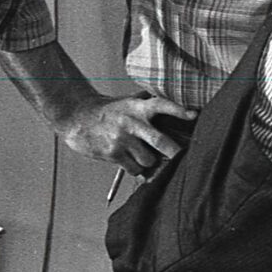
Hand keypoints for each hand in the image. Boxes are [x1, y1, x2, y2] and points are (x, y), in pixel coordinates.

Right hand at [53, 92, 192, 174]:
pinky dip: (136, 169)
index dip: (178, 110)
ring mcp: (122, 139)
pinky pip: (134, 169)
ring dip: (150, 162)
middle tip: (183, 158)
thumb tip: (177, 108)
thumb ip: (148, 104)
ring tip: (141, 154)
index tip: (194, 115)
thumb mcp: (128, 102)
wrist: (77, 118)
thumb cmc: (109, 112)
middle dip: (175, 153)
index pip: (162, 105)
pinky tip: (128, 160)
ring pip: (149, 160)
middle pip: (161, 141)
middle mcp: (132, 122)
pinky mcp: (113, 153)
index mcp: (138, 106)